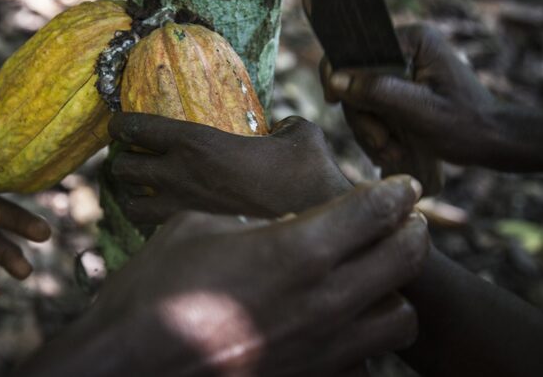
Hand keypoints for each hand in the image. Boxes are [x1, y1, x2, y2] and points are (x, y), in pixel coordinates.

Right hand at [22, 176, 428, 376]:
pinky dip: (364, 337)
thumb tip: (272, 225)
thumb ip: (249, 223)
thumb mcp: (197, 228)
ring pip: (399, 317)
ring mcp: (321, 347)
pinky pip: (366, 359)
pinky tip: (338, 324)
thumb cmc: (154, 287)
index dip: (394, 192)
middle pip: (402, 259)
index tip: (402, 184)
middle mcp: (321, 299)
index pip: (371, 211)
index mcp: (294, 249)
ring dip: (394, 290)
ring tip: (375, 276)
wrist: (131, 362)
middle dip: (412, 232)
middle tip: (405, 220)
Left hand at [107, 112, 351, 222]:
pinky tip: (166, 216)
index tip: (117, 124)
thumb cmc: (309, 175)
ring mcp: (183, 211)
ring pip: (130, 204)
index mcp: (197, 143)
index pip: (138, 128)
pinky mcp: (194, 238)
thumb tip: (279, 128)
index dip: (121, 124)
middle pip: (123, 167)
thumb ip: (282, 125)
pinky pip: (154, 229)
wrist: (318, 224)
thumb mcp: (299, 134)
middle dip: (123, 159)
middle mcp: (180, 176)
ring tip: (139, 188)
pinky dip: (152, 221)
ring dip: (130, 193)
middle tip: (133, 155)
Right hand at [320, 24, 501, 170]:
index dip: (338, 75)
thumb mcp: (420, 111)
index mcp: (413, 40)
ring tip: (392, 152)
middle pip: (356, 78)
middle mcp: (404, 48)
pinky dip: (376, 132)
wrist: (493, 143)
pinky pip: (370, 108)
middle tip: (382, 144)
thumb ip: (378, 92)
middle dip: (363, 116)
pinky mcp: (399, 89)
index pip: (357, 49)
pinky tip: (391, 149)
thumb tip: (335, 80)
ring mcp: (401, 69)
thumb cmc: (466, 125)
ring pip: (360, 98)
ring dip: (370, 129)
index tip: (335, 103)